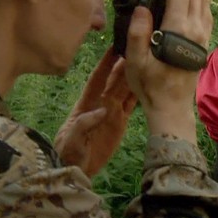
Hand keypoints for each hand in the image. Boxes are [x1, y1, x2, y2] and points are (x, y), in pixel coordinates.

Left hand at [55, 48, 137, 176]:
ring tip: (148, 62)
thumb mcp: (71, 140)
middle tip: (138, 49)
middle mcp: (100, 104)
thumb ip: (84, 124)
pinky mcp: (120, 123)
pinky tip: (149, 84)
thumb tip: (102, 110)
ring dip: (135, 76)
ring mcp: (111, 112)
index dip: (105, 64)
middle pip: (114, 80)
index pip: (97, 79)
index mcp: (86, 104)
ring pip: (125, 90)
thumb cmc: (68, 153)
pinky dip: (139, 94)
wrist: (76, 169)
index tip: (114, 47)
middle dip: (124, 64)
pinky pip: (131, 105)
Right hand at [123, 0, 212, 139]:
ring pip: (204, 1)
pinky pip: (207, 15)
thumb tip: (143, 8)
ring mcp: (204, 37)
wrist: (171, 106)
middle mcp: (196, 30)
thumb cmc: (150, 85)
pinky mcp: (205, 43)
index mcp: (179, 30)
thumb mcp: (135, 60)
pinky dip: (196, 5)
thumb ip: (137, 32)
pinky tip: (180, 11)